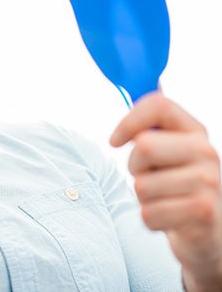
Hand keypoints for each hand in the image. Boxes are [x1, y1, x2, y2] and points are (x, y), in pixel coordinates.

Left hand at [110, 92, 221, 291]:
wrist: (208, 232)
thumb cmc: (176, 186)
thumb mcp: (166, 152)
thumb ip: (150, 127)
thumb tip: (136, 91)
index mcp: (195, 131)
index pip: (158, 105)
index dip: (128, 121)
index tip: (115, 141)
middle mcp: (207, 152)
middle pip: (144, 146)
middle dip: (135, 167)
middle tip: (149, 177)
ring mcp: (209, 182)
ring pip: (143, 185)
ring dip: (143, 197)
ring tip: (163, 199)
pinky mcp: (203, 212)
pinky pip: (149, 213)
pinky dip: (151, 219)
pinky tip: (169, 218)